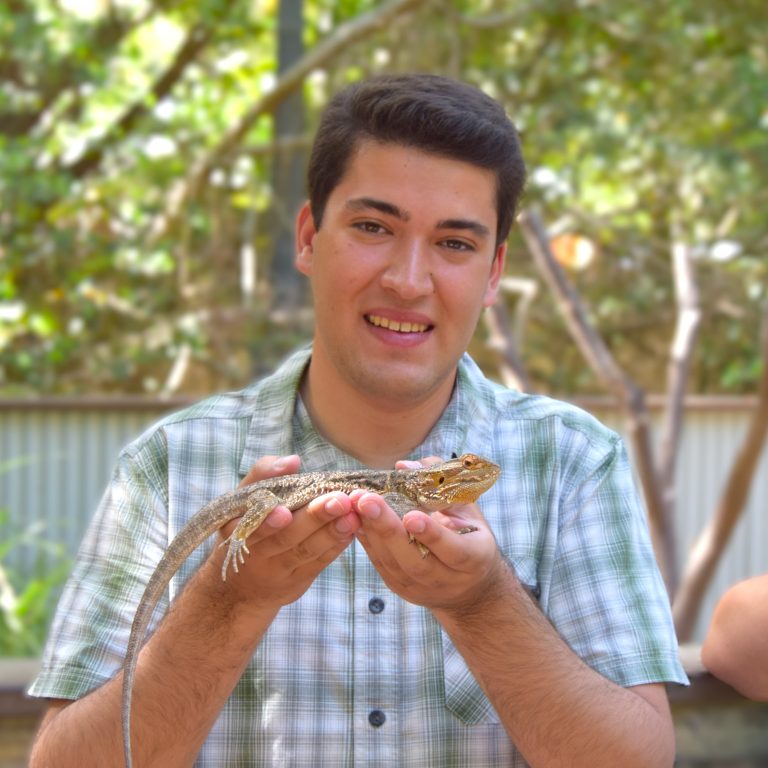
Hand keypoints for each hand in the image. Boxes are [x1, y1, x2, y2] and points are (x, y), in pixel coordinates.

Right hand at [204, 455, 360, 609]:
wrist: (238, 588)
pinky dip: (335, 546)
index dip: (267, 521)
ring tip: (352, 516)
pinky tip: (352, 530)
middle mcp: (257, 554)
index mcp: (238, 530)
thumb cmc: (244, 526)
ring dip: (331, 533)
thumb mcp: (242, 500)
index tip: (284, 511)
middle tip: (339, 501)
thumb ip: (264, 474)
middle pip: (286, 538)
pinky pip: (319, 562)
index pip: (252, 526)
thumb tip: (292, 460)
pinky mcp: (298, 580)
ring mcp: (278, 570)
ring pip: (306, 551)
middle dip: (314, 519)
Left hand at [352, 457, 504, 610]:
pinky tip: (355, 518)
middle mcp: (447, 579)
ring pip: (392, 562)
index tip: (411, 516)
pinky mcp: (400, 587)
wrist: (469, 586)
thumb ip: (441, 485)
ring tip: (355, 503)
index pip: (452, 550)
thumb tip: (404, 466)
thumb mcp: (468, 509)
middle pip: (414, 559)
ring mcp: (421, 588)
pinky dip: (366, 539)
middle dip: (388, 529)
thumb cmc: (470, 536)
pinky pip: (380, 563)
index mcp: (473, 558)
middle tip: (367, 501)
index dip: (431, 535)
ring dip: (371, 531)